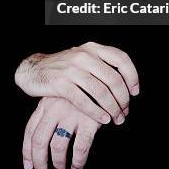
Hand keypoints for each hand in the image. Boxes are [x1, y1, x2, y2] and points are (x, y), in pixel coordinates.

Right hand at [15, 41, 138, 123]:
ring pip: (100, 91)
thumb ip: (101, 65)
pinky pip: (84, 100)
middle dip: (123, 98)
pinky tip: (103, 120)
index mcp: (92, 48)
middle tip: (125, 112)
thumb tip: (125, 83)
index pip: (120, 58)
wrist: (34, 70)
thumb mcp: (83, 58)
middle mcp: (84, 55)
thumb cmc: (63, 67)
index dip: (132, 76)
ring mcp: (72, 69)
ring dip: (112, 108)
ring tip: (116, 119)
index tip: (135, 92)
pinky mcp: (61, 83)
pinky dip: (96, 112)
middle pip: (113, 78)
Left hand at [23, 96, 101, 168]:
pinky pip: (80, 148)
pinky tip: (77, 168)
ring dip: (58, 164)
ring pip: (58, 147)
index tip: (29, 165)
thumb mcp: (60, 94)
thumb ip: (49, 110)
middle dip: (39, 162)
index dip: (27, 151)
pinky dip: (78, 162)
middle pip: (40, 141)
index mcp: (46, 103)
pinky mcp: (89, 120)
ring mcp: (71, 114)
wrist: (104, 78)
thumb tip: (39, 139)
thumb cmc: (81, 89)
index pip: (30, 130)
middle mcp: (55, 108)